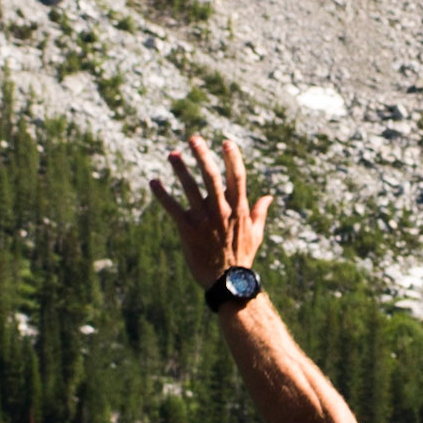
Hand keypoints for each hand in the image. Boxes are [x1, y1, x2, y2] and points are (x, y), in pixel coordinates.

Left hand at [159, 123, 270, 289]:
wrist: (228, 283)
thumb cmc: (242, 257)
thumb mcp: (256, 234)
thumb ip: (260, 212)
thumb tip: (269, 197)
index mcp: (239, 209)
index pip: (237, 177)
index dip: (232, 158)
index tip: (226, 142)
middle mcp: (222, 211)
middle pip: (212, 177)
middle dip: (203, 156)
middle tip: (194, 139)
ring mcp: (204, 221)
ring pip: (191, 189)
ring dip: (181, 170)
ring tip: (172, 154)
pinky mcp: (188, 231)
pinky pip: (173, 209)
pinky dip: (162, 195)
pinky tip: (153, 182)